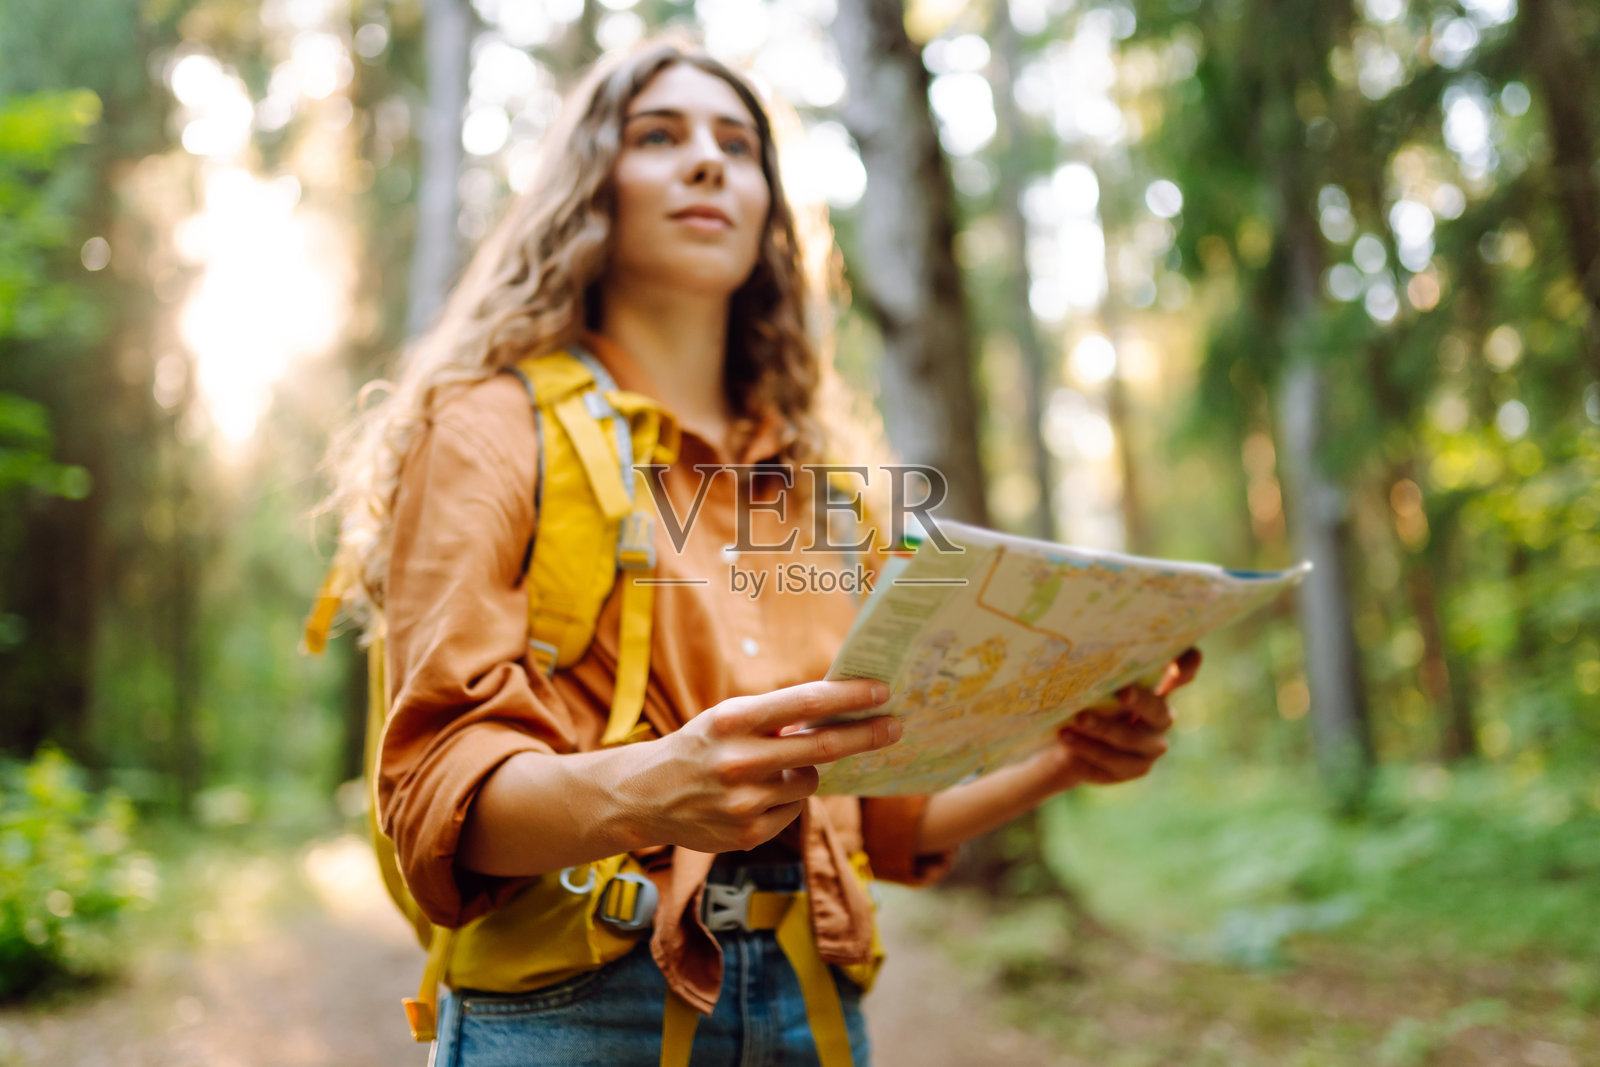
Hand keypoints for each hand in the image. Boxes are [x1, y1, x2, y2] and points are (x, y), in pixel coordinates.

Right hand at [636, 679, 900, 853]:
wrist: (645, 796)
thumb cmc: (699, 746)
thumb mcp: (728, 719)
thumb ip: (776, 716)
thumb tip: (839, 709)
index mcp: (733, 720)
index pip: (805, 703)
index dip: (849, 697)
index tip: (882, 691)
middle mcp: (738, 760)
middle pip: (824, 747)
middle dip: (866, 735)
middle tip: (895, 726)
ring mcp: (743, 801)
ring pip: (809, 781)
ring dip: (805, 770)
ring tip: (772, 768)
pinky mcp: (747, 834)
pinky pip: (793, 810)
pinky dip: (785, 800)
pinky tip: (754, 796)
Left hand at [1050, 647, 1200, 788]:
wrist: (1068, 743)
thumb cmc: (1084, 702)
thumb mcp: (1091, 682)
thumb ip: (1103, 669)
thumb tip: (1091, 648)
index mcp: (1157, 688)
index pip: (1183, 673)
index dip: (1186, 666)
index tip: (1175, 665)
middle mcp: (1162, 717)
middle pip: (1158, 710)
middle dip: (1140, 701)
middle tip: (1121, 693)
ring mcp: (1152, 746)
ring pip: (1131, 738)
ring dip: (1103, 728)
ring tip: (1077, 719)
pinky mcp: (1136, 768)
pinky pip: (1113, 760)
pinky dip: (1088, 747)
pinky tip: (1067, 737)